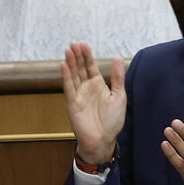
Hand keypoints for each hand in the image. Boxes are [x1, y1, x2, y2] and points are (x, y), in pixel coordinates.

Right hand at [60, 42, 126, 166]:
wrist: (104, 140)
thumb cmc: (112, 122)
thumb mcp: (119, 96)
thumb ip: (117, 78)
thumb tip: (118, 59)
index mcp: (98, 85)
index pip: (91, 66)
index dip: (87, 55)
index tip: (83, 44)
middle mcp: (87, 88)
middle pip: (80, 68)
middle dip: (77, 56)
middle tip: (74, 43)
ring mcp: (79, 95)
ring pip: (73, 75)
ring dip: (70, 63)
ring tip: (68, 50)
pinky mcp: (73, 104)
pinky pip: (69, 88)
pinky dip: (66, 77)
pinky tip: (64, 66)